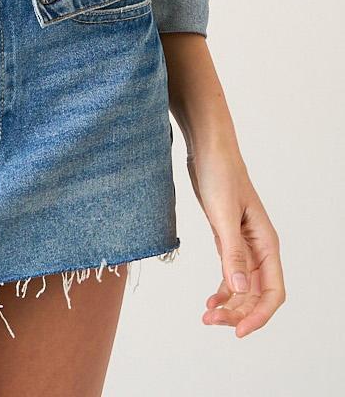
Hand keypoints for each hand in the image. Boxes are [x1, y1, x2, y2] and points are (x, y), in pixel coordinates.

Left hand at [187, 142, 285, 336]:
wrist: (207, 148)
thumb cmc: (219, 174)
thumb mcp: (223, 214)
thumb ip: (231, 252)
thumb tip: (237, 289)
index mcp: (266, 243)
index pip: (273, 291)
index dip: (259, 315)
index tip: (238, 330)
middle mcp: (259, 247)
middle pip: (256, 294)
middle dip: (238, 313)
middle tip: (210, 321)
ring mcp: (243, 244)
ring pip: (243, 287)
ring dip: (229, 305)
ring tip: (207, 316)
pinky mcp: (227, 238)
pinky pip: (230, 274)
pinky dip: (222, 290)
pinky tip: (210, 300)